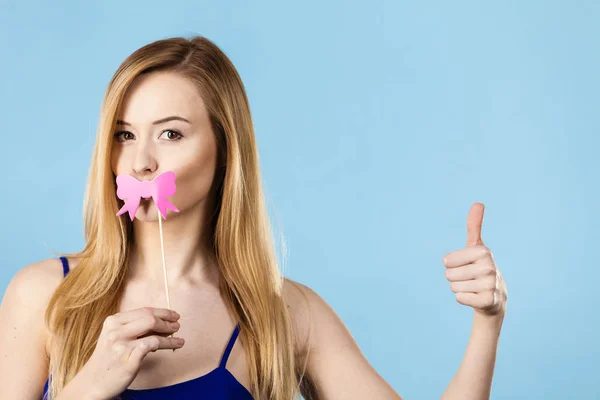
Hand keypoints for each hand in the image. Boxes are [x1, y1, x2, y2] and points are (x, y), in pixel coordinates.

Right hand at [76, 307, 184, 398]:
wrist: (93, 382)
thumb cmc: (109, 357)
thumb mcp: (115, 335)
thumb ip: (134, 326)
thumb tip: (163, 320)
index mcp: (113, 321)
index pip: (144, 310)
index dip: (162, 312)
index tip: (173, 315)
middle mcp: (116, 331)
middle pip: (150, 318)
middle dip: (168, 321)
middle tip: (177, 325)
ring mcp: (121, 346)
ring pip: (154, 333)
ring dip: (171, 336)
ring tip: (179, 338)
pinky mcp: (128, 361)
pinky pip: (152, 347)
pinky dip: (167, 344)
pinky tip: (174, 345)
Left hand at [443, 202, 506, 317]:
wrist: (495, 298)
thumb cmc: (480, 268)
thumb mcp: (476, 247)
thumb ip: (474, 226)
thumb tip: (478, 203)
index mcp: (484, 252)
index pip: (447, 260)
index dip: (452, 265)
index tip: (466, 265)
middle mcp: (490, 268)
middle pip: (449, 275)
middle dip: (455, 278)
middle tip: (469, 278)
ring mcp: (490, 285)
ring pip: (454, 287)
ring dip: (460, 288)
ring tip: (473, 287)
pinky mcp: (488, 301)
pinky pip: (460, 298)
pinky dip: (464, 299)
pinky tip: (476, 297)